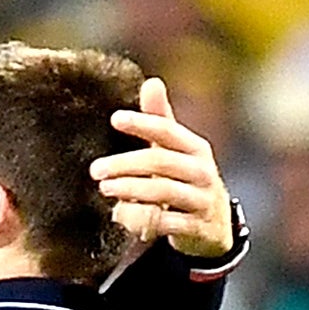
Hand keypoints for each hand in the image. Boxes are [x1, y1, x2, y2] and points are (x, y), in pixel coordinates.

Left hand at [92, 77, 233, 257]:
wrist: (212, 226)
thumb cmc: (184, 180)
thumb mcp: (176, 151)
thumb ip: (161, 120)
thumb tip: (151, 82)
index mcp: (195, 148)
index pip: (167, 130)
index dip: (142, 123)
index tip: (115, 119)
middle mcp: (202, 171)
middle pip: (160, 161)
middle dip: (125, 164)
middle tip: (96, 169)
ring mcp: (201, 200)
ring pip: (162, 191)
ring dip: (129, 189)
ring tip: (104, 188)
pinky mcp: (196, 227)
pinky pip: (164, 222)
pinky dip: (139, 219)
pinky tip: (119, 214)